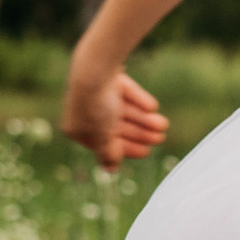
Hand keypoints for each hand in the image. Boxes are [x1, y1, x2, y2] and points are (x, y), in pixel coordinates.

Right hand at [60, 56, 169, 171]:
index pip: (104, 143)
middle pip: (115, 127)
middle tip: (160, 138)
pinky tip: (153, 107)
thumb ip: (108, 153)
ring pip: (121, 110)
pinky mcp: (104, 77)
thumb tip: (110, 170)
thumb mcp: (104, 137)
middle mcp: (83, 112)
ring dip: (143, 119)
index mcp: (76, 129)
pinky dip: (137, 100)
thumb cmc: (96, 107)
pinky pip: (123, 92)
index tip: (146, 152)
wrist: (95, 70)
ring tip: (163, 123)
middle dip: (140, 133)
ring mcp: (93, 93)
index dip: (127, 149)